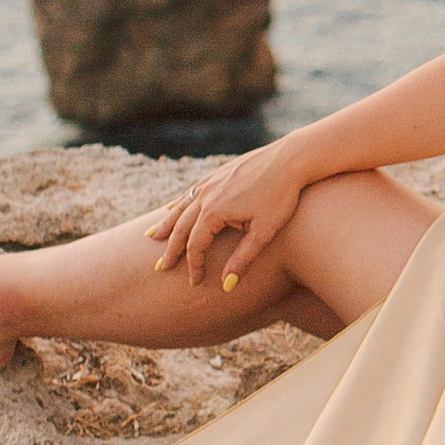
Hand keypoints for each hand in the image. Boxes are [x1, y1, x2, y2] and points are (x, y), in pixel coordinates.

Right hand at [146, 142, 308, 288]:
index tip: (196, 282)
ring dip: (166, 224)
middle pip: (180, 227)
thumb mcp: (264, 232)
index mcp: (214, 211)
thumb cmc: (281, 196)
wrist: (291, 158)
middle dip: (170, 249)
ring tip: (152, 237)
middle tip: (160, 267)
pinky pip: (190, 192)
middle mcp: (206, 195)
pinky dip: (178, 204)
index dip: (194, 266)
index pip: (195, 246)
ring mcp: (210, 181)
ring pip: (181, 207)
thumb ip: (243, 259)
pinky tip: (171, 207)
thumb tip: (226, 286)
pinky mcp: (218, 173)